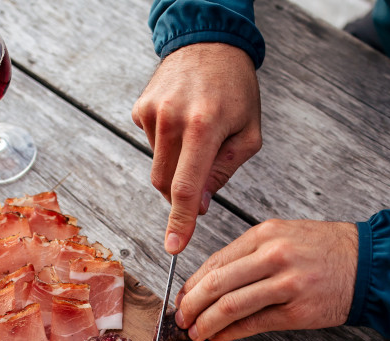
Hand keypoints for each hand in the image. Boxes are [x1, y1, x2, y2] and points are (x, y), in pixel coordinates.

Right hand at [132, 42, 261, 253]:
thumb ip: (223, 172)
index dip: (180, 222)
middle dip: (182, 195)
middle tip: (202, 181)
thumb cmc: (236, 89)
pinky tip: (183, 123)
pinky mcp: (140, 108)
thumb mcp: (248, 134)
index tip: (174, 246)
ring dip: (177, 167)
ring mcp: (152, 112)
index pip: (187, 187)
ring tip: (198, 136)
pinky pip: (152, 146)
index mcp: (204, 126)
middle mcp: (172, 118)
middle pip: (166, 184)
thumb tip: (197, 206)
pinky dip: (168, 146)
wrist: (210, 44)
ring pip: (158, 167)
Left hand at [173, 219, 356, 340]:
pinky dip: (231, 332)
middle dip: (191, 304)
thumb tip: (213, 280)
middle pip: (217, 283)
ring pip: (231, 305)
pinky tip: (220, 336)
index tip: (182, 297)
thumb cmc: (326, 250)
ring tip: (196, 331)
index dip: (192, 283)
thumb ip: (251, 254)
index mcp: (266, 235)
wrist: (368, 263)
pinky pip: (254, 323)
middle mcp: (273, 256)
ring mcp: (286, 284)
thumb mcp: (286, 236)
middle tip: (180, 318)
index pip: (216, 261)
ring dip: (207, 322)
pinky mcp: (297, 311)